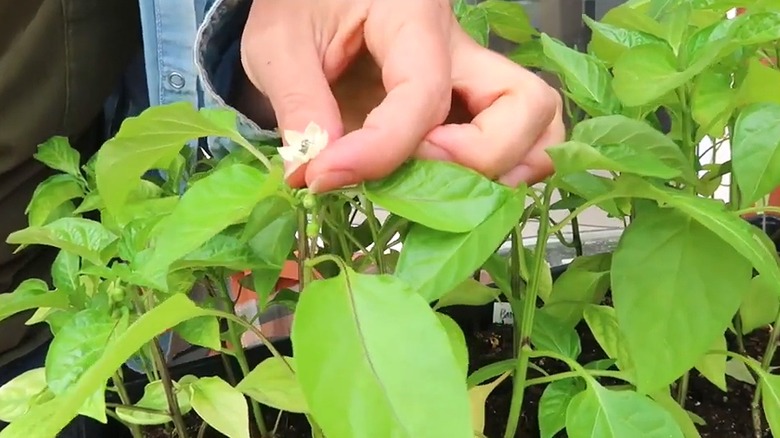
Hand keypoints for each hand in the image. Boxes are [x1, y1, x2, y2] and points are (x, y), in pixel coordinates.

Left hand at [240, 0, 563, 191]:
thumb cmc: (297, 6)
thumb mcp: (277, 46)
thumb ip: (299, 107)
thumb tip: (317, 173)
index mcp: (413, 14)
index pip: (425, 94)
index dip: (381, 149)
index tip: (325, 176)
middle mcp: (460, 45)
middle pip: (526, 105)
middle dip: (478, 159)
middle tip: (412, 176)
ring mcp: (471, 76)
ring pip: (539, 125)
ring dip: (502, 169)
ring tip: (435, 187)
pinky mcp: (465, 102)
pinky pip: (515, 139)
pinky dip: (497, 172)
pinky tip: (444, 185)